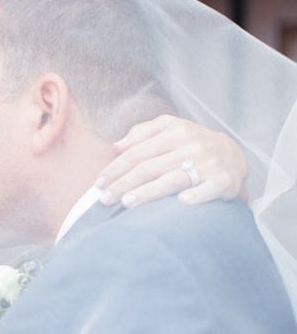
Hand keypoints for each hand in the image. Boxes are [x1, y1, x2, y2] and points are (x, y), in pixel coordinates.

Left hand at [97, 114, 248, 208]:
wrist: (234, 157)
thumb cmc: (194, 145)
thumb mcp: (172, 129)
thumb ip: (143, 133)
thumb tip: (116, 145)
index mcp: (177, 132)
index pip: (139, 152)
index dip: (117, 168)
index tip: (100, 183)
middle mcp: (192, 146)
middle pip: (151, 167)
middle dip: (124, 184)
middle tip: (105, 198)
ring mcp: (209, 164)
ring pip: (173, 179)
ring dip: (149, 192)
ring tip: (126, 203)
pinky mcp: (223, 181)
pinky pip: (207, 190)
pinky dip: (195, 196)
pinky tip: (180, 204)